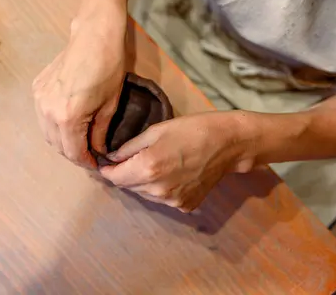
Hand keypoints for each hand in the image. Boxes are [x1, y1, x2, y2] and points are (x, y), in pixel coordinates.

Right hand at [33, 5, 126, 168]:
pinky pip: (43, 116)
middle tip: (90, 154)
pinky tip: (68, 122)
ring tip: (79, 140)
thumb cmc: (109, 69)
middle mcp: (47, 112)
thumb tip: (97, 150)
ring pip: (47, 133)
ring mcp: (39, 99)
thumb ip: (99, 134)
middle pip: (57, 145)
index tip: (97, 164)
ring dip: (62, 141)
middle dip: (74, 153)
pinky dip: (54, 124)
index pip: (73, 152)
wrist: (94, 36)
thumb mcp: (109, 106)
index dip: (86, 162)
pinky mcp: (37, 88)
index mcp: (67, 118)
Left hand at [100, 112, 256, 211]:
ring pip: (144, 194)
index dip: (108, 169)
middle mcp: (157, 190)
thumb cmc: (191, 130)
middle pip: (127, 187)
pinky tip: (172, 172)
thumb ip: (129, 148)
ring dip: (142, 182)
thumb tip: (111, 158)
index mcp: (147, 168)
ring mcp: (172, 201)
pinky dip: (160, 188)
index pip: (113, 177)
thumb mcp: (155, 131)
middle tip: (133, 158)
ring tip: (156, 163)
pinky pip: (162, 199)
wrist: (228, 144)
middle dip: (125, 174)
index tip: (108, 162)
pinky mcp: (185, 205)